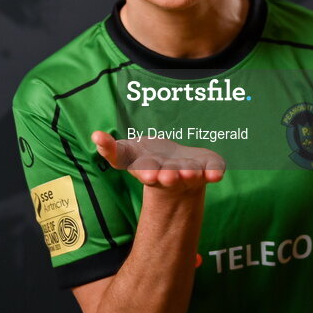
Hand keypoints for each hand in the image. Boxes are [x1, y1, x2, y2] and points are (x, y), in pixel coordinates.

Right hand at [91, 131, 225, 189]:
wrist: (175, 171)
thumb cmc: (147, 159)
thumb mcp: (128, 154)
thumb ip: (111, 148)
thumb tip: (95, 135)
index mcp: (148, 170)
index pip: (146, 171)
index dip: (148, 172)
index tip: (150, 174)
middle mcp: (169, 175)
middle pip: (168, 177)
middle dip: (168, 176)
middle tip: (168, 176)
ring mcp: (188, 173)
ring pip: (189, 175)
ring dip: (190, 174)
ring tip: (190, 172)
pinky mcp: (206, 169)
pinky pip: (211, 170)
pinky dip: (214, 171)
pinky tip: (217, 172)